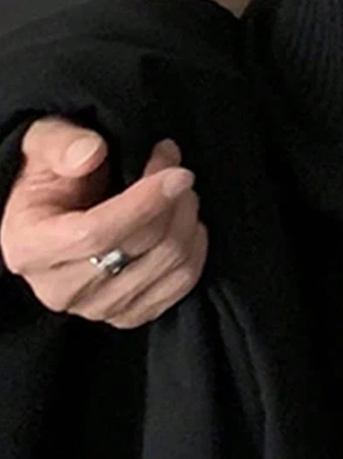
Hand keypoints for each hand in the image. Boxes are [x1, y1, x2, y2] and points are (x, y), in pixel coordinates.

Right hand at [0, 117, 207, 329]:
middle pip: (139, 250)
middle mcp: (59, 289)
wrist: (54, 212)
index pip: (97, 233)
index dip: (145, 202)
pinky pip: (179, 286)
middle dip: (171, 203)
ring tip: (181, 191)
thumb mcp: (44, 143)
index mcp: (31, 247)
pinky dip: (195, 251)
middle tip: (178, 169)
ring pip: (166, 266)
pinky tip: (189, 223)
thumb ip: (63, 143)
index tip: (178, 173)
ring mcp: (96, 308)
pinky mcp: (128, 315)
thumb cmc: (51, 176)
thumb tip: (91, 152)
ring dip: (187, 221)